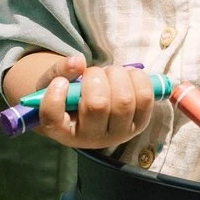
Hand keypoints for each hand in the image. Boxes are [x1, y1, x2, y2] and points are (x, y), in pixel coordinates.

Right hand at [29, 56, 157, 148]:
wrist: (93, 110)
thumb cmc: (69, 96)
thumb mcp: (54, 82)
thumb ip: (60, 70)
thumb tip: (78, 61)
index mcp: (62, 130)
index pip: (53, 119)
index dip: (55, 98)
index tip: (60, 82)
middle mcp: (91, 139)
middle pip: (97, 105)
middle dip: (94, 77)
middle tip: (91, 73)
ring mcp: (118, 134)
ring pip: (124, 101)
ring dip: (116, 75)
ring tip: (109, 73)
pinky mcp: (140, 124)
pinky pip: (146, 98)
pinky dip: (137, 77)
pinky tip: (126, 75)